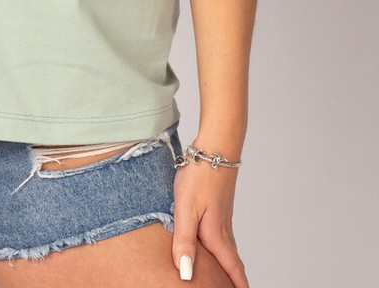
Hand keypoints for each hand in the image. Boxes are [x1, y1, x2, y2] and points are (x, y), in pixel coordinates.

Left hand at [172, 160, 248, 286]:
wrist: (215, 146)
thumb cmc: (199, 176)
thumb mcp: (185, 209)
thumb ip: (184, 241)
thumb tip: (186, 275)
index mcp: (216, 234)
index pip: (231, 268)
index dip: (237, 285)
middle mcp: (223, 228)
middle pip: (232, 261)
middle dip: (236, 279)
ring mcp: (222, 216)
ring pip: (228, 247)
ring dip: (230, 264)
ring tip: (228, 277)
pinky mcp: (218, 205)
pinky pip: (223, 234)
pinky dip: (224, 248)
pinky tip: (215, 244)